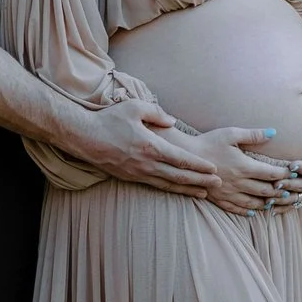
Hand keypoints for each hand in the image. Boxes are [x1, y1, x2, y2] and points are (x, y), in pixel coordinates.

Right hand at [66, 101, 224, 194]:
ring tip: (203, 193)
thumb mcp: (134, 108)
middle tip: (218, 185)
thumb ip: (157, 113)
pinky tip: (178, 190)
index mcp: (151, 146)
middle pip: (179, 176)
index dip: (199, 166)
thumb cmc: (109, 119)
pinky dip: (170, 189)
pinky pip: (155, 185)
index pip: (180, 159)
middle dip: (200, 181)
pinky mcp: (130, 177)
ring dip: (187, 189)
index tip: (213, 169)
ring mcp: (138, 173)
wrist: (84, 137)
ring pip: (168, 184)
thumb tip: (173, 120)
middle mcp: (146, 164)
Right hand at [185, 125, 293, 215]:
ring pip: (254, 202)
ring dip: (268, 203)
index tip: (295, 173)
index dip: (285, 174)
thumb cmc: (208, 141)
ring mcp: (229, 192)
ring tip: (278, 202)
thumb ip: (253, 134)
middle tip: (293, 191)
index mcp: (244, 166)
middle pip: (266, 190)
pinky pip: (237, 208)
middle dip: (281, 191)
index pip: (271, 173)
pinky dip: (249, 211)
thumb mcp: (231, 134)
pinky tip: (255, 211)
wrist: (185, 157)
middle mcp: (239, 182)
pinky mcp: (220, 199)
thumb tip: (274, 132)